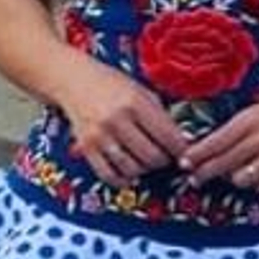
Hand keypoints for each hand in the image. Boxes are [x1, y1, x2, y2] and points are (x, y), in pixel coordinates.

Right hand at [60, 57, 190, 185]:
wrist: (73, 79)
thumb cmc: (111, 84)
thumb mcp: (141, 91)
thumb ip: (162, 116)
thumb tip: (183, 142)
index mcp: (134, 102)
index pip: (168, 137)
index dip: (181, 150)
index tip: (184, 152)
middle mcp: (116, 120)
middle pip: (153, 157)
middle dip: (164, 161)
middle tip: (166, 156)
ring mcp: (99, 136)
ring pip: (133, 169)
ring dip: (145, 169)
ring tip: (147, 160)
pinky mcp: (86, 148)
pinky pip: (109, 175)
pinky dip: (123, 179)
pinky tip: (129, 171)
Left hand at [180, 88, 258, 196]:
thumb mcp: (254, 113)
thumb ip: (232, 131)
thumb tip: (205, 150)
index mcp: (248, 121)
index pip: (214, 143)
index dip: (196, 156)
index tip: (184, 164)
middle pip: (223, 164)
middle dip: (205, 174)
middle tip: (195, 179)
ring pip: (241, 180)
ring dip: (235, 179)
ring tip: (235, 172)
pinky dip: (258, 185)